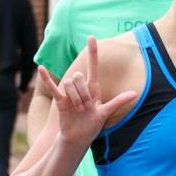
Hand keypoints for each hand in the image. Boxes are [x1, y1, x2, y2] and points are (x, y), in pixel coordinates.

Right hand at [51, 36, 135, 150]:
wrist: (78, 138)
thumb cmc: (92, 126)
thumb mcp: (105, 113)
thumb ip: (118, 102)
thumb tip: (135, 94)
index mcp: (93, 88)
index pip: (93, 67)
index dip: (92, 53)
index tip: (92, 38)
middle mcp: (80, 88)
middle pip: (79, 77)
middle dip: (83, 93)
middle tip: (86, 108)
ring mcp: (69, 93)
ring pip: (69, 83)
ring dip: (75, 98)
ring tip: (79, 110)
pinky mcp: (60, 100)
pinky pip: (53, 87)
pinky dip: (46, 79)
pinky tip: (40, 69)